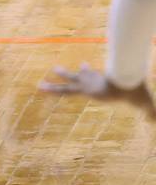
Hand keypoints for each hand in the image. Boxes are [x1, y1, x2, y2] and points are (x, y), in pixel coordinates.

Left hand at [39, 63, 155, 117]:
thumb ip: (149, 112)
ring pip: (68, 84)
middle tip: (55, 69)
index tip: (83, 64)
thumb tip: (155, 120)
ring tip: (40, 86)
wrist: (127, 83)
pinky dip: (53, 91)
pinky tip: (41, 90)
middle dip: (67, 75)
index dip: (87, 71)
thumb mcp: (144, 103)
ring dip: (54, 86)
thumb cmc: (135, 91)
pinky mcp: (84, 90)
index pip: (92, 76)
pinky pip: (65, 91)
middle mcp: (92, 82)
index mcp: (102, 84)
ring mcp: (87, 85)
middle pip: (77, 77)